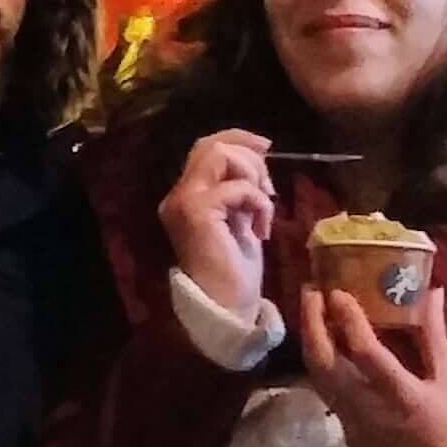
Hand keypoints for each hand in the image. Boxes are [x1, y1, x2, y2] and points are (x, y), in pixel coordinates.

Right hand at [158, 127, 276, 320]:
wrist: (227, 308)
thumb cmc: (235, 271)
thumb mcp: (240, 218)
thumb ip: (240, 188)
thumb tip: (257, 155)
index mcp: (186, 196)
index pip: (205, 148)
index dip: (237, 138)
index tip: (266, 147)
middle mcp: (177, 195)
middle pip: (212, 145)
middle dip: (249, 157)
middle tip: (268, 190)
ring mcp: (184, 203)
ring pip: (220, 155)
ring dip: (254, 176)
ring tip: (264, 207)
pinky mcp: (197, 213)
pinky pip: (237, 187)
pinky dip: (258, 202)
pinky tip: (261, 228)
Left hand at [296, 281, 446, 446]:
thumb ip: (434, 336)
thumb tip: (431, 291)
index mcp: (403, 396)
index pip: (365, 353)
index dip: (347, 319)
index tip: (336, 291)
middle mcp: (370, 411)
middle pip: (325, 366)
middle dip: (311, 325)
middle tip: (311, 292)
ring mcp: (353, 427)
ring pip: (319, 380)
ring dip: (313, 343)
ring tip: (313, 312)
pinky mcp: (347, 436)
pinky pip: (328, 395)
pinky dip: (323, 366)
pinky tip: (328, 345)